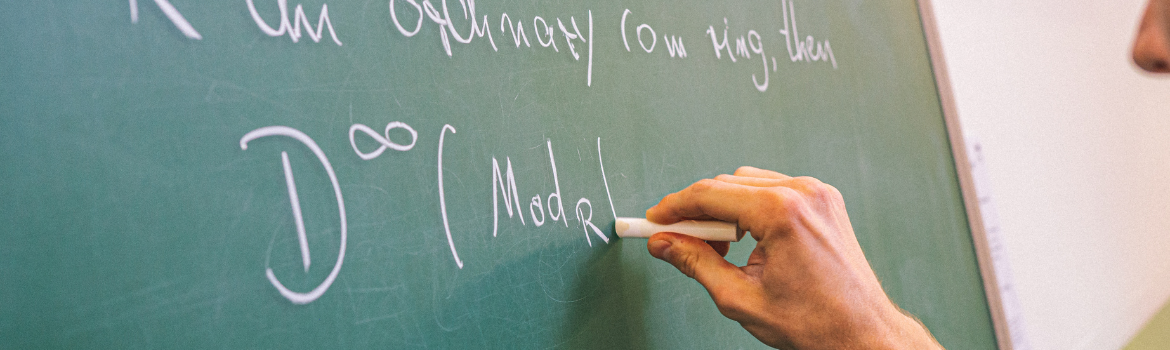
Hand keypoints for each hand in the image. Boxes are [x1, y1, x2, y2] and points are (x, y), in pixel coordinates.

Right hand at [645, 166, 941, 349]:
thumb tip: (663, 243)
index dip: (675, 207)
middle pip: (727, 184)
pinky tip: (745, 239)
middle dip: (697, 210)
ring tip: (718, 249)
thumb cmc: (813, 322)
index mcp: (781, 213)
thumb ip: (696, 263)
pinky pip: (774, 188)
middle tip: (676, 239)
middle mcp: (802, 193)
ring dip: (724, 208)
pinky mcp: (824, 200)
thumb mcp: (740, 298)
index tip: (654, 219)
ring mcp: (817, 193)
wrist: (862, 332)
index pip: (710, 194)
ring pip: (749, 183)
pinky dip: (751, 207)